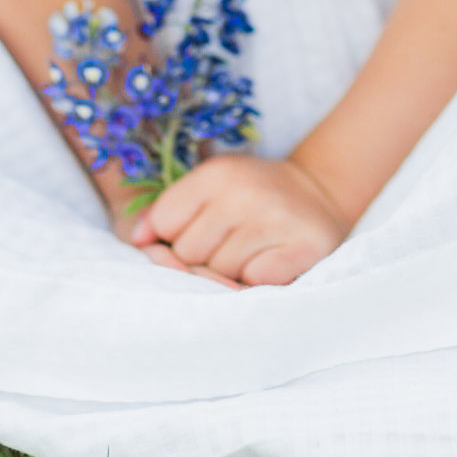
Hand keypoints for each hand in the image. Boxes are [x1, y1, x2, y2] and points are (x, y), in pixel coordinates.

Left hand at [130, 154, 347, 285]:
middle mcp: (245, 192)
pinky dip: (258, 279)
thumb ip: (166, 212)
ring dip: (231, 271)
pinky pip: (254, 283)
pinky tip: (270, 260)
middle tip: (231, 240)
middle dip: (203, 257)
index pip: (165, 223)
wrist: (319, 195)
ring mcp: (274, 220)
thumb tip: (136, 240)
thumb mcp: (209, 190)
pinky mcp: (301, 248)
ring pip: (218, 274)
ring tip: (252, 249)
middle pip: (188, 254)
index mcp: (218, 173)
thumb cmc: (251, 199)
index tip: (200, 228)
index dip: (176, 235)